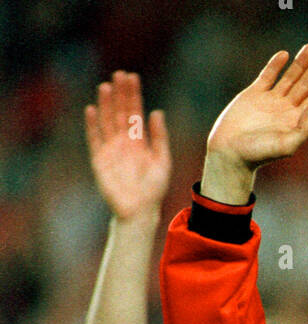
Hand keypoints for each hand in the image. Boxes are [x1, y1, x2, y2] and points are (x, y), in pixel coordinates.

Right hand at [85, 72, 170, 220]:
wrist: (140, 212)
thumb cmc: (154, 190)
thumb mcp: (163, 162)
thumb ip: (160, 137)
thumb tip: (157, 111)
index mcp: (139, 141)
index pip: (135, 112)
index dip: (133, 95)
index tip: (132, 77)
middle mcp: (124, 142)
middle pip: (120, 112)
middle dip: (120, 94)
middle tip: (119, 74)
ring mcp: (111, 150)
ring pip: (107, 121)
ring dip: (106, 104)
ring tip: (106, 86)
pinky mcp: (100, 161)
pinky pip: (94, 139)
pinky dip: (92, 125)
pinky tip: (92, 109)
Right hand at [206, 46, 307, 170]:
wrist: (230, 153)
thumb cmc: (258, 154)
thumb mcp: (285, 146)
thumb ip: (303, 130)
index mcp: (296, 121)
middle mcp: (286, 110)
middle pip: (307, 84)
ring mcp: (270, 101)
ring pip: (290, 77)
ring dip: (301, 62)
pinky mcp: (254, 95)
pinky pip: (267, 76)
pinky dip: (275, 65)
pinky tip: (284, 55)